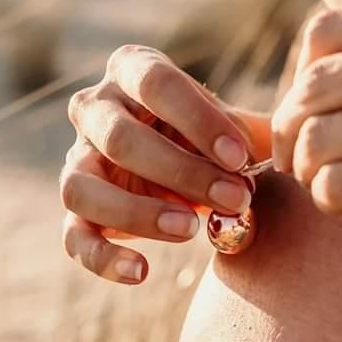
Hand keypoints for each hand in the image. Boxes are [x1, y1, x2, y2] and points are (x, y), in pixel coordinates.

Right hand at [60, 46, 255, 283]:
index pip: (155, 83)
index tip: (240, 157)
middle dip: (183, 172)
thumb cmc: (215, 139)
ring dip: (138, 213)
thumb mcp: (234, 125)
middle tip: (235, 198)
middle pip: (120, 138)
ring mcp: (78, 161)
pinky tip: (142, 271)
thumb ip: (248, 135)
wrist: (193, 170)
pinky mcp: (75, 210)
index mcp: (132, 69)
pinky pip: (74, 236)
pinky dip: (104, 258)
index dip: (199, 120)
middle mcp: (94, 109)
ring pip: (82, 187)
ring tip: (191, 229)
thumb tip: (267, 156)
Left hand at [270, 0, 341, 261]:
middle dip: (293, 130)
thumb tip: (329, 84)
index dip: (301, 78)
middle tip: (306, 159)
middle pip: (311, 87)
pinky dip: (333, 202)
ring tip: (333, 186)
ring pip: (318, 140)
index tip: (315, 112)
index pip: (324, 32)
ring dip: (311, 172)